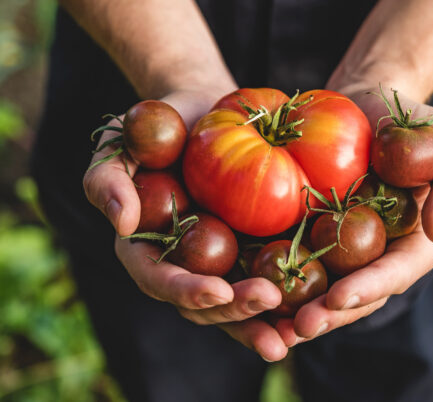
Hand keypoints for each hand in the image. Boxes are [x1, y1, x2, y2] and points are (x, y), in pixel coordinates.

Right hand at [83, 87, 288, 361]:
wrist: (204, 111)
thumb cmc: (157, 125)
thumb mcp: (119, 143)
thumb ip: (106, 180)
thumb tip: (121, 224)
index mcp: (147, 249)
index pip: (159, 280)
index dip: (186, 290)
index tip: (219, 291)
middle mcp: (184, 264)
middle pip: (203, 304)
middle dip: (234, 313)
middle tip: (268, 302)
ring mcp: (219, 260)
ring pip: (237, 304)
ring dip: (262, 322)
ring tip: (294, 334)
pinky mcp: (251, 247)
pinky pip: (267, 277)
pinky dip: (288, 300)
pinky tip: (314, 308)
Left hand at [275, 84, 432, 344]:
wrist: (365, 104)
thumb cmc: (412, 118)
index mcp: (417, 239)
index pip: (398, 270)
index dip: (372, 286)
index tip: (341, 297)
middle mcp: (381, 252)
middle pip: (359, 292)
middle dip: (331, 314)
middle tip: (300, 328)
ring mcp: (347, 247)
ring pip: (327, 288)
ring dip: (303, 311)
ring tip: (274, 331)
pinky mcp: (316, 233)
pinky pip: (300, 261)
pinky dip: (281, 281)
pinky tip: (255, 295)